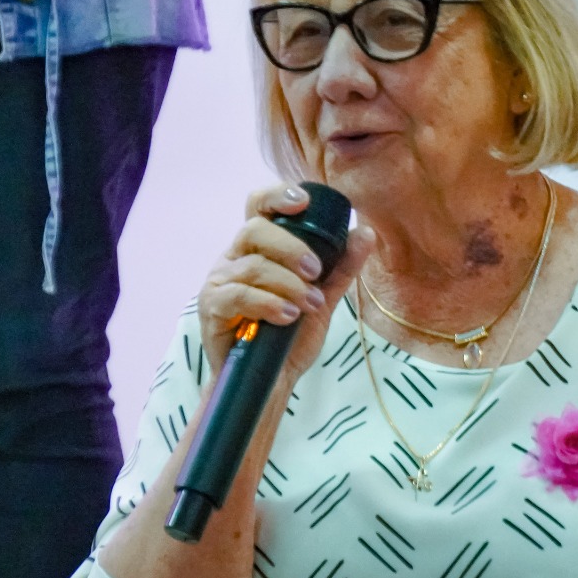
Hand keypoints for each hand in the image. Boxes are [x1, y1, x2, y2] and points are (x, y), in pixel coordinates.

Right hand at [198, 184, 375, 388]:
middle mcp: (235, 259)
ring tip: (308, 305)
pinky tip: (287, 316)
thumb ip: (341, 266)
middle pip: (254, 230)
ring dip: (288, 284)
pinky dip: (268, 303)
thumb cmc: (289, 336)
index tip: (303, 201)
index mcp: (258, 249)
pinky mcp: (211, 309)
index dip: (277, 196)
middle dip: (291, 247)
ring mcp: (219, 282)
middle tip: (315, 272)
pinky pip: (237, 295)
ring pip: (252, 266)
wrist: (269, 382)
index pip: (259, 207)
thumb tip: (366, 232)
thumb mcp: (322, 298)